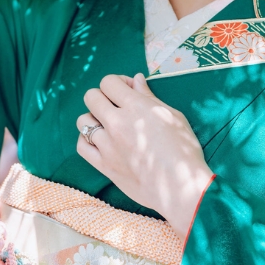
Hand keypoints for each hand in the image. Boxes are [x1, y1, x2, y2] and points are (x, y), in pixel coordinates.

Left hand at [77, 73, 214, 236]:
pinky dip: (87, 140)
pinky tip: (100, 141)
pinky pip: (81, 146)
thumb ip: (149, 96)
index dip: (118, 82)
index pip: (109, 82)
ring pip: (83, 121)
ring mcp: (107, 144)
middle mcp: (116, 123)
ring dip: (94, 118)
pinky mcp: (103, 164)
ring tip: (109, 126)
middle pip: (91, 97)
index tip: (128, 90)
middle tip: (117, 105)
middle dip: (103, 96)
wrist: (178, 185)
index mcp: (135, 107)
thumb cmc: (183, 148)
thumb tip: (136, 79)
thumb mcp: (172, 115)